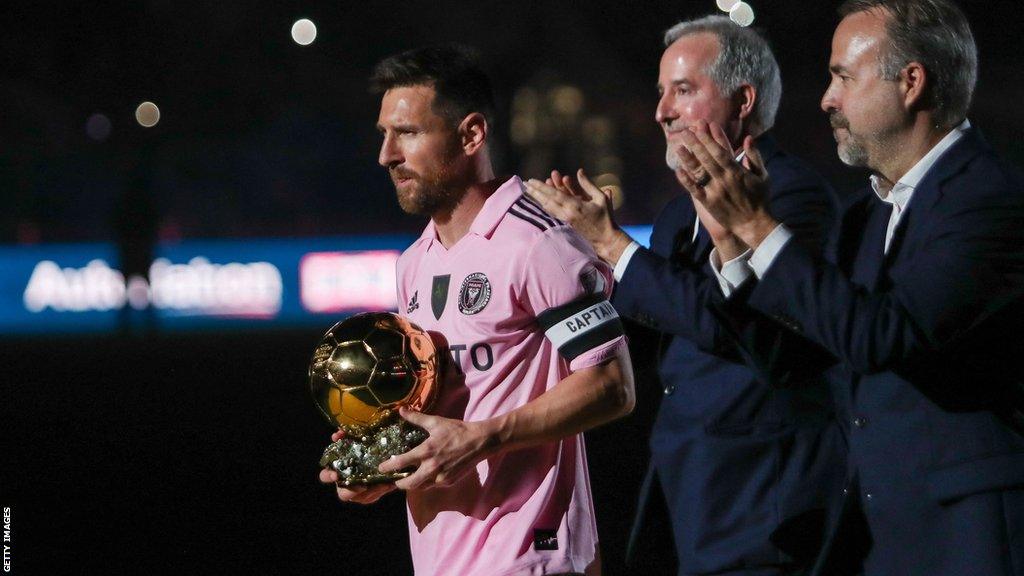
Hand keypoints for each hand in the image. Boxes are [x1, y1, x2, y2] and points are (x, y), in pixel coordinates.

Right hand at [319, 430, 396, 503]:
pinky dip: (379, 490)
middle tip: (361, 485)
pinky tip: (387, 483)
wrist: (381, 455)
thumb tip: (339, 433)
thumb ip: (346, 436)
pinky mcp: (369, 496)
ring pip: (360, 497)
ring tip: (380, 483)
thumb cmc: (361, 448)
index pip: (325, 476)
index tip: (335, 474)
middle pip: (342, 494)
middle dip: (349, 491)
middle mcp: (345, 484)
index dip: (328, 476)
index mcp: (337, 471)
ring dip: (369, 491)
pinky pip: (372, 497)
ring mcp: (357, 492)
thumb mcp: (354, 440)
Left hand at [377, 407, 497, 490]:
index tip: (380, 468)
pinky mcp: (448, 482)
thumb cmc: (457, 430)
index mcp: (426, 451)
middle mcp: (432, 467)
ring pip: (421, 487)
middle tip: (395, 480)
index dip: (388, 466)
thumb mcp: (436, 422)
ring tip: (410, 477)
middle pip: (409, 484)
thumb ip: (417, 418)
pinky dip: (427, 482)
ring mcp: (441, 477)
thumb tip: (401, 410)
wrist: (479, 442)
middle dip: (399, 484)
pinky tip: (427, 474)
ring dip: (414, 483)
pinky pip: (433, 485)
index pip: (402, 462)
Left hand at [525, 169, 632, 265]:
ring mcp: (564, 220)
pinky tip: (538, 201)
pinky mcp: (564, 225)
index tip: (531, 181)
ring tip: (528, 190)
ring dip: (537, 198)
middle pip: (546, 201)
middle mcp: (567, 213)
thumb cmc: (605, 218)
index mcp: (575, 206)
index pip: (554, 194)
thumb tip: (579, 171)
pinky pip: (551, 214)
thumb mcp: (600, 198)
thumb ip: (588, 184)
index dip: (541, 187)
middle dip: (535, 191)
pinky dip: (544, 206)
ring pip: (547, 208)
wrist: (605, 240)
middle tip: (525, 183)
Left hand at [674, 120, 778, 249]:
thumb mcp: (762, 175)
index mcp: (736, 171)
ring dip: (688, 159)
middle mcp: (724, 179)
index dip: (711, 138)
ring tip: (678, 146)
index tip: (703, 126)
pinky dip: (686, 181)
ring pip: (699, 172)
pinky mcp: (708, 203)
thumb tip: (749, 138)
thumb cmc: (760, 198)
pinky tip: (678, 171)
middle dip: (696, 143)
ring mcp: (715, 191)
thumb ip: (754, 156)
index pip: (720, 151)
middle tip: (685, 130)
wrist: (754, 224)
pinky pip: (695, 190)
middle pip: (707, 158)